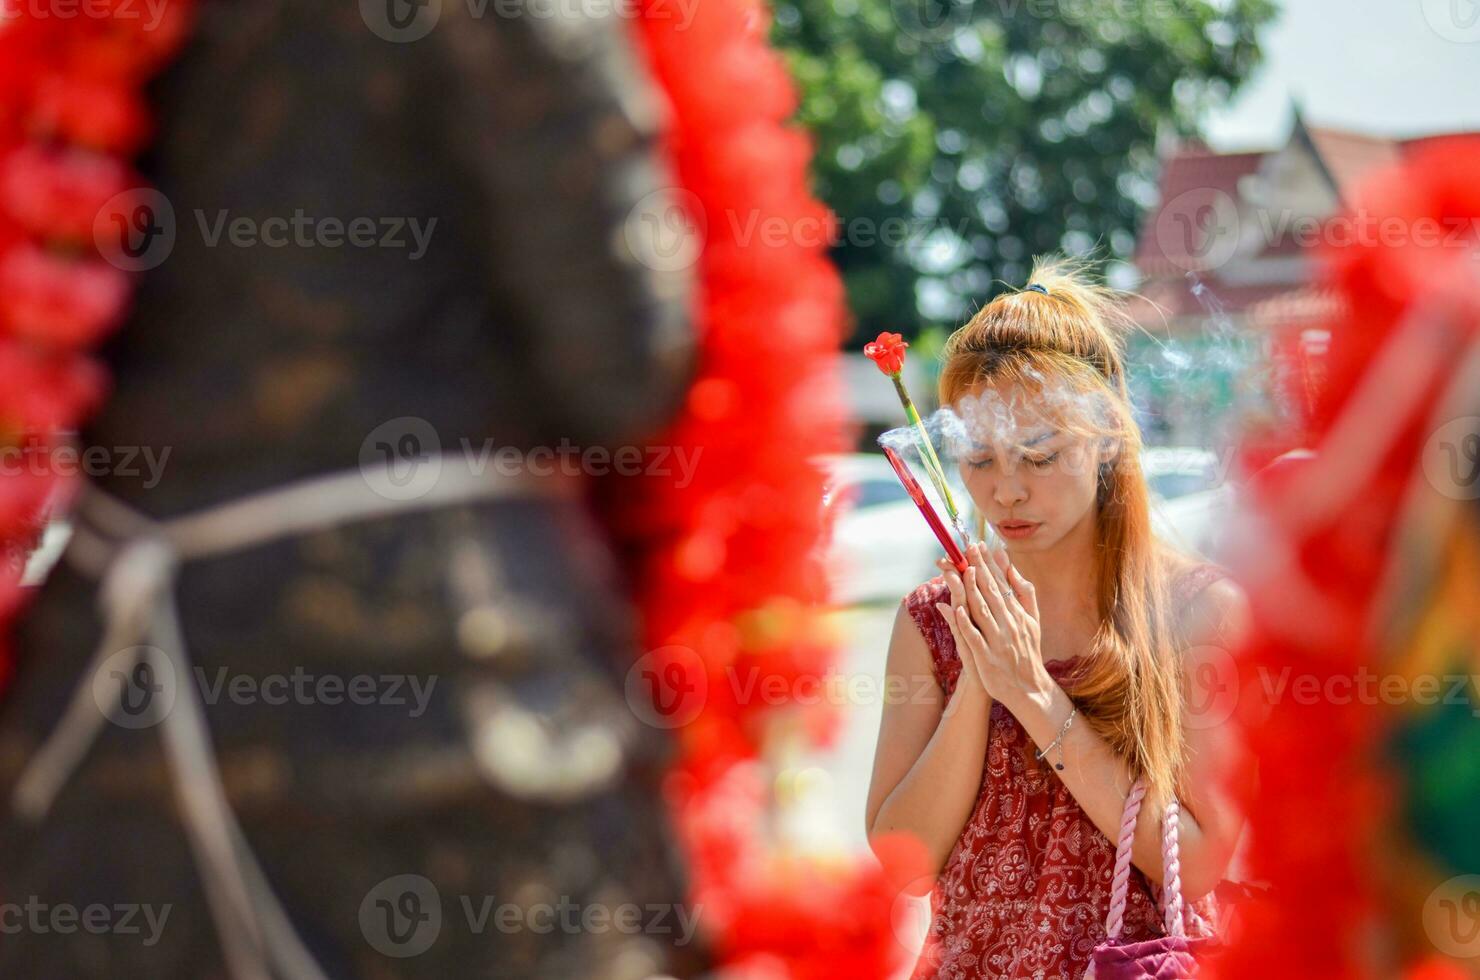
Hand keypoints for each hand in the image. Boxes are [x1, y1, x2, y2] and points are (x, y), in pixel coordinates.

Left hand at [933, 542, 1050, 714]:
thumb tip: (1010, 564)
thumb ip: (1023, 592)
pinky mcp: (987, 659)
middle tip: (966, 548)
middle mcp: (1009, 624)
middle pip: (990, 592)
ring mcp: (998, 641)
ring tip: (960, 571)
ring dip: (970, 590)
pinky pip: (975, 638)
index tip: (977, 544)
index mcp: (1018, 613)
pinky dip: (966, 623)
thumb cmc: (1028, 651)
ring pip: (982, 611)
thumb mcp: (1032, 620)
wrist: (1030, 690)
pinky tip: (956, 609)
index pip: (1001, 584)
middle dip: (978, 568)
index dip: (988, 564)